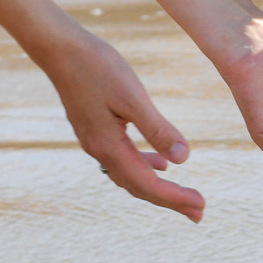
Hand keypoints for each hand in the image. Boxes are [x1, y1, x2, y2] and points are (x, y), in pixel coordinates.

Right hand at [38, 26, 203, 221]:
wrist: (60, 49)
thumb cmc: (98, 67)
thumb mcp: (133, 97)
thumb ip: (157, 129)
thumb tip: (183, 160)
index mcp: (109, 147)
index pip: (148, 184)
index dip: (175, 197)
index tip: (201, 206)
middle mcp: (100, 150)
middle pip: (139, 187)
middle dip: (170, 201)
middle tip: (199, 214)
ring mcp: (95, 141)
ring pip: (130, 175)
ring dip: (158, 186)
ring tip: (183, 195)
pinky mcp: (95, 129)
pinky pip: (123, 160)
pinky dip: (144, 166)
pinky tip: (160, 162)